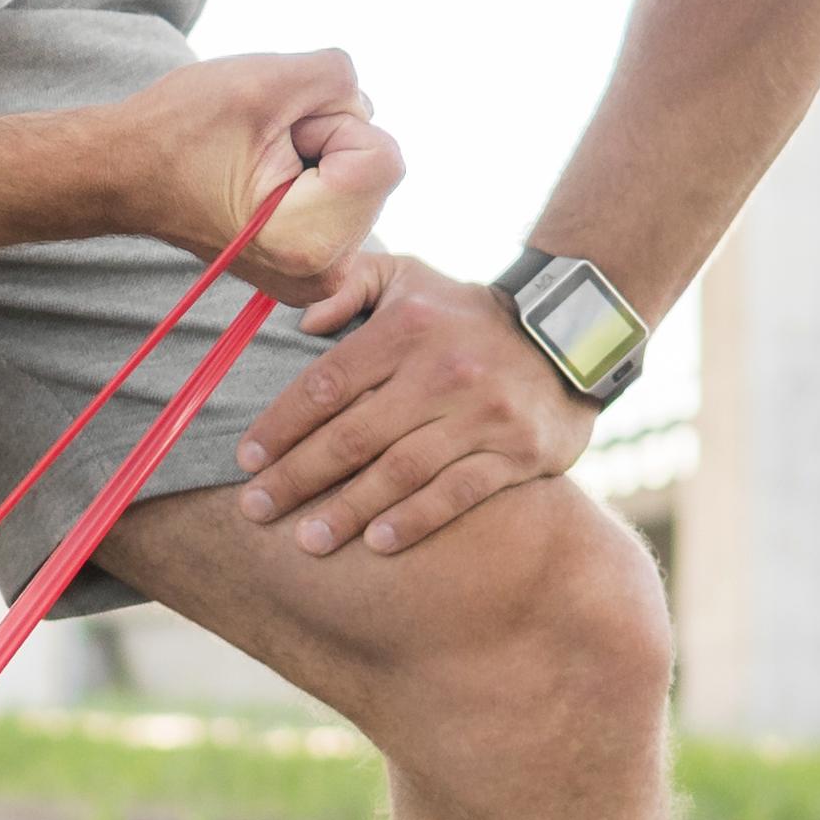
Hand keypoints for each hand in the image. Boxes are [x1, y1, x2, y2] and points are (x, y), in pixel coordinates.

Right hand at [115, 50, 403, 319]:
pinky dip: (315, 173)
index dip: (329, 125)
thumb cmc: (177, 132)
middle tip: (258, 150)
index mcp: (312, 245)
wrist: (124, 174)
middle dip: (327, 140)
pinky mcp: (312, 263)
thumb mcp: (264, 80)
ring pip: (363, 176)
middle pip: (376, 168)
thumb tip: (365, 102)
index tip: (272, 140)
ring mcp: (318, 275)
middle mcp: (323, 275)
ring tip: (256, 164)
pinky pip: (347, 194)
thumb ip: (341, 75)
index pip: (382, 156)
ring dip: (319, 152)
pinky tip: (265, 179)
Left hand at [230, 254, 597, 557]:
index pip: (327, 384)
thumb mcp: (409, 276)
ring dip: (349, 510)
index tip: (246, 460)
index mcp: (406, 329)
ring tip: (307, 541)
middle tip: (255, 510)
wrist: (573, 334)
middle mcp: (442, 372)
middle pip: (354, 435)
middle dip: (298, 477)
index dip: (281, 426)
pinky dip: (416, 519)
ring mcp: (482, 415)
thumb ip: (349, 284)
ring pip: (401, 471)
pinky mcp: (517, 452)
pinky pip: (458, 493)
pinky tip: (378, 543)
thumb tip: (301, 323)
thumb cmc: (465, 314)